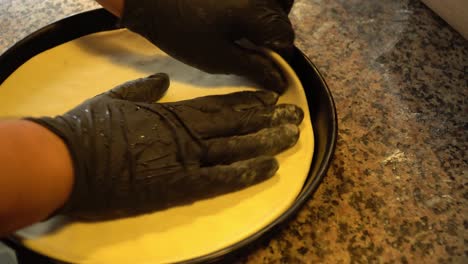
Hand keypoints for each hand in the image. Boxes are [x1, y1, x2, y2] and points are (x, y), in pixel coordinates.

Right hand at [28, 73, 302, 219]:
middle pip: (235, 125)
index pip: (219, 106)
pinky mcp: (177, 186)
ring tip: (292, 136)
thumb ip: (145, 88)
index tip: (270, 100)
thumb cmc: (88, 127)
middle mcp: (185, 134)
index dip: (248, 103)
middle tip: (294, 116)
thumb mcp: (117, 98)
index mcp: (172, 114)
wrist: (68, 159)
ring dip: (266, 142)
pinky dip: (245, 173)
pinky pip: (218, 179)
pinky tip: (269, 168)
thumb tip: (164, 79)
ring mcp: (183, 159)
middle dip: (267, 120)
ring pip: (234, 148)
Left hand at [121, 0, 294, 92]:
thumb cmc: (180, 31)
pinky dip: (258, 5)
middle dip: (272, 35)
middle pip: (282, 17)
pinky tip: (238, 14)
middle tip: (251, 48)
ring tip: (246, 29)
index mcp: (256, 12)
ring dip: (269, 16)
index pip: (285, 37)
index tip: (265, 66)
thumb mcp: (218, 58)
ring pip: (276, 1)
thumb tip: (280, 81)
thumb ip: (253, 68)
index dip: (278, 56)